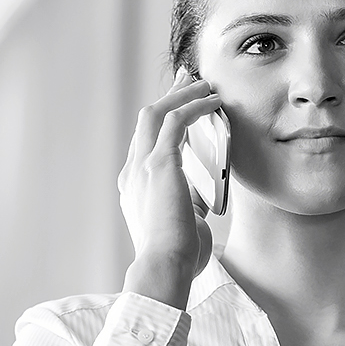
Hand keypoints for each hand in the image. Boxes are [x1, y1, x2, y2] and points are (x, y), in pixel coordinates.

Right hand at [118, 68, 223, 307]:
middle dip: (168, 96)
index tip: (179, 107)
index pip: (145, 144)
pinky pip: (175, 121)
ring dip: (181, 94)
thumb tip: (202, 191)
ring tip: (204, 84)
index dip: (162, 122)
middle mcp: (133, 172)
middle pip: (147, 120)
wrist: (164, 267)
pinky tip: (211, 100)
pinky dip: (194, 106)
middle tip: (187, 79)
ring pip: (157, 113)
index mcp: (134, 187)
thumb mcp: (182, 223)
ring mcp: (142, 166)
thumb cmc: (176, 257)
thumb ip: (188, 203)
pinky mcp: (159, 164)